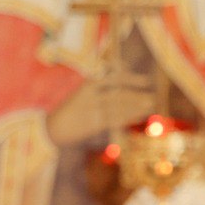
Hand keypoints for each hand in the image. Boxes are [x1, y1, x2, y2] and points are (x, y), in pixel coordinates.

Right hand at [46, 70, 162, 146]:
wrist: (52, 129)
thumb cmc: (68, 112)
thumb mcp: (80, 95)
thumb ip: (98, 88)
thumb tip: (117, 81)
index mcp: (87, 85)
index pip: (112, 76)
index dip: (130, 76)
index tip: (144, 80)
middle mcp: (91, 94)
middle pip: (119, 91)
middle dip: (137, 93)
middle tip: (152, 95)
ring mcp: (92, 108)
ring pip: (119, 105)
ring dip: (137, 105)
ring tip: (150, 105)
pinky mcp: (93, 123)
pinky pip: (115, 119)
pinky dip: (128, 117)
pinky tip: (139, 116)